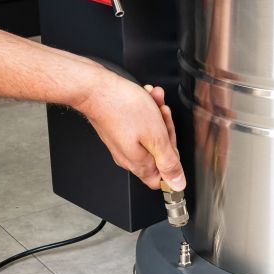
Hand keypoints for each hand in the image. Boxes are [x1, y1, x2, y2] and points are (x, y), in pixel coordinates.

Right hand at [77, 70, 185, 190]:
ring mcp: (122, 144)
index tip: (172, 144)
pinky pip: (139, 125)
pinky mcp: (118, 130)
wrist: (96, 89)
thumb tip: (177, 184)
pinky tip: (146, 98)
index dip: (173, 163)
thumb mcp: (156, 137)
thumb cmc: (122, 108)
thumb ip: (169, 162)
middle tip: (164, 114)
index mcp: (139, 164)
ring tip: (155, 101)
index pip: (162, 180)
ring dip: (157, 116)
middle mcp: (129, 157)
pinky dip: (146, 111)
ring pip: (150, 134)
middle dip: (166, 130)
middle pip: (158, 153)